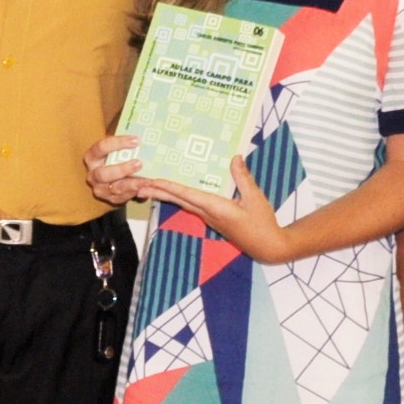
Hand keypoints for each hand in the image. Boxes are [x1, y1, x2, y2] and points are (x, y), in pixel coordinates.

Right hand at [84, 134, 145, 207]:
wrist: (113, 176)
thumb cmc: (116, 157)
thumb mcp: (117, 149)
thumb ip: (126, 144)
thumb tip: (144, 136)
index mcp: (92, 157)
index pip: (101, 148)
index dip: (117, 143)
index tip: (136, 140)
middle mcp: (93, 175)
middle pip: (103, 174)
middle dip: (122, 169)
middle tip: (139, 163)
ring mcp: (100, 189)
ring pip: (115, 188)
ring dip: (132, 184)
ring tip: (147, 180)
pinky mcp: (110, 199)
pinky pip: (123, 197)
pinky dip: (135, 192)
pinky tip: (146, 187)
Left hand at [137, 162, 294, 265]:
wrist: (267, 246)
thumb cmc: (262, 222)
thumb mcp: (255, 198)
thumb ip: (243, 178)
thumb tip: (235, 157)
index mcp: (215, 207)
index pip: (188, 195)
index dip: (169, 187)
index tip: (153, 181)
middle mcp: (207, 213)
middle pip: (177, 200)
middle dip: (157, 191)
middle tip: (136, 183)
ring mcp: (208, 217)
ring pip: (181, 203)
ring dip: (163, 195)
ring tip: (146, 187)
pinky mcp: (212, 219)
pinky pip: (190, 205)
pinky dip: (177, 197)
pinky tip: (171, 192)